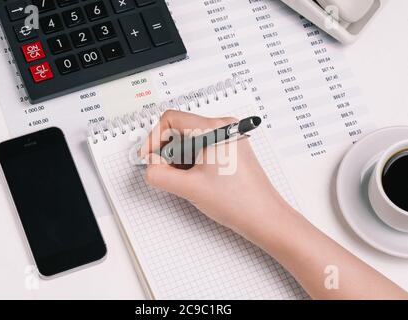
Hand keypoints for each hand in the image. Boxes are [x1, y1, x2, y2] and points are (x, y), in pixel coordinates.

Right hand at [140, 110, 295, 245]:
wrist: (264, 217)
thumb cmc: (239, 201)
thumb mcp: (189, 188)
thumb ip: (160, 175)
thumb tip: (149, 167)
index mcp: (214, 129)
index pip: (171, 120)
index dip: (154, 138)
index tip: (149, 156)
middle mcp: (224, 127)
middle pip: (181, 129)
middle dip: (168, 152)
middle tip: (168, 173)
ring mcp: (229, 137)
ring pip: (191, 140)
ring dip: (180, 159)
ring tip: (187, 180)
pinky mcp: (231, 148)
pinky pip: (202, 147)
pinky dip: (192, 161)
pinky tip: (196, 179)